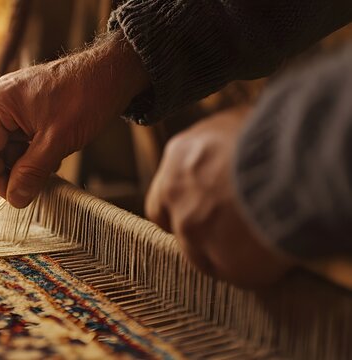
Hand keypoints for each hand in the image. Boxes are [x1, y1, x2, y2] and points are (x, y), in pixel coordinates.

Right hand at [0, 31, 149, 207]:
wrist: (113, 74)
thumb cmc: (85, 98)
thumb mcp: (56, 141)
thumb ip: (32, 172)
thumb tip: (15, 199)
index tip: (16, 197)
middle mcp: (0, 102)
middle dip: (11, 171)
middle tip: (32, 188)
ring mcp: (14, 105)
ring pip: (9, 146)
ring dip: (25, 163)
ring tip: (50, 167)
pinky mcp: (29, 109)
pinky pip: (22, 138)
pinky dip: (34, 153)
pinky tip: (53, 156)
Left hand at [145, 107, 295, 286]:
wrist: (299, 163)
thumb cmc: (276, 134)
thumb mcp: (238, 122)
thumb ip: (220, 143)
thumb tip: (228, 147)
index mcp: (178, 158)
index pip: (162, 197)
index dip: (181, 209)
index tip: (202, 211)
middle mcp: (176, 196)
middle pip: (177, 229)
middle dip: (198, 235)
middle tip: (228, 233)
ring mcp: (195, 232)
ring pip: (203, 257)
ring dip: (226, 254)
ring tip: (258, 241)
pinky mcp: (226, 263)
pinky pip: (239, 274)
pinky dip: (255, 268)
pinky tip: (273, 254)